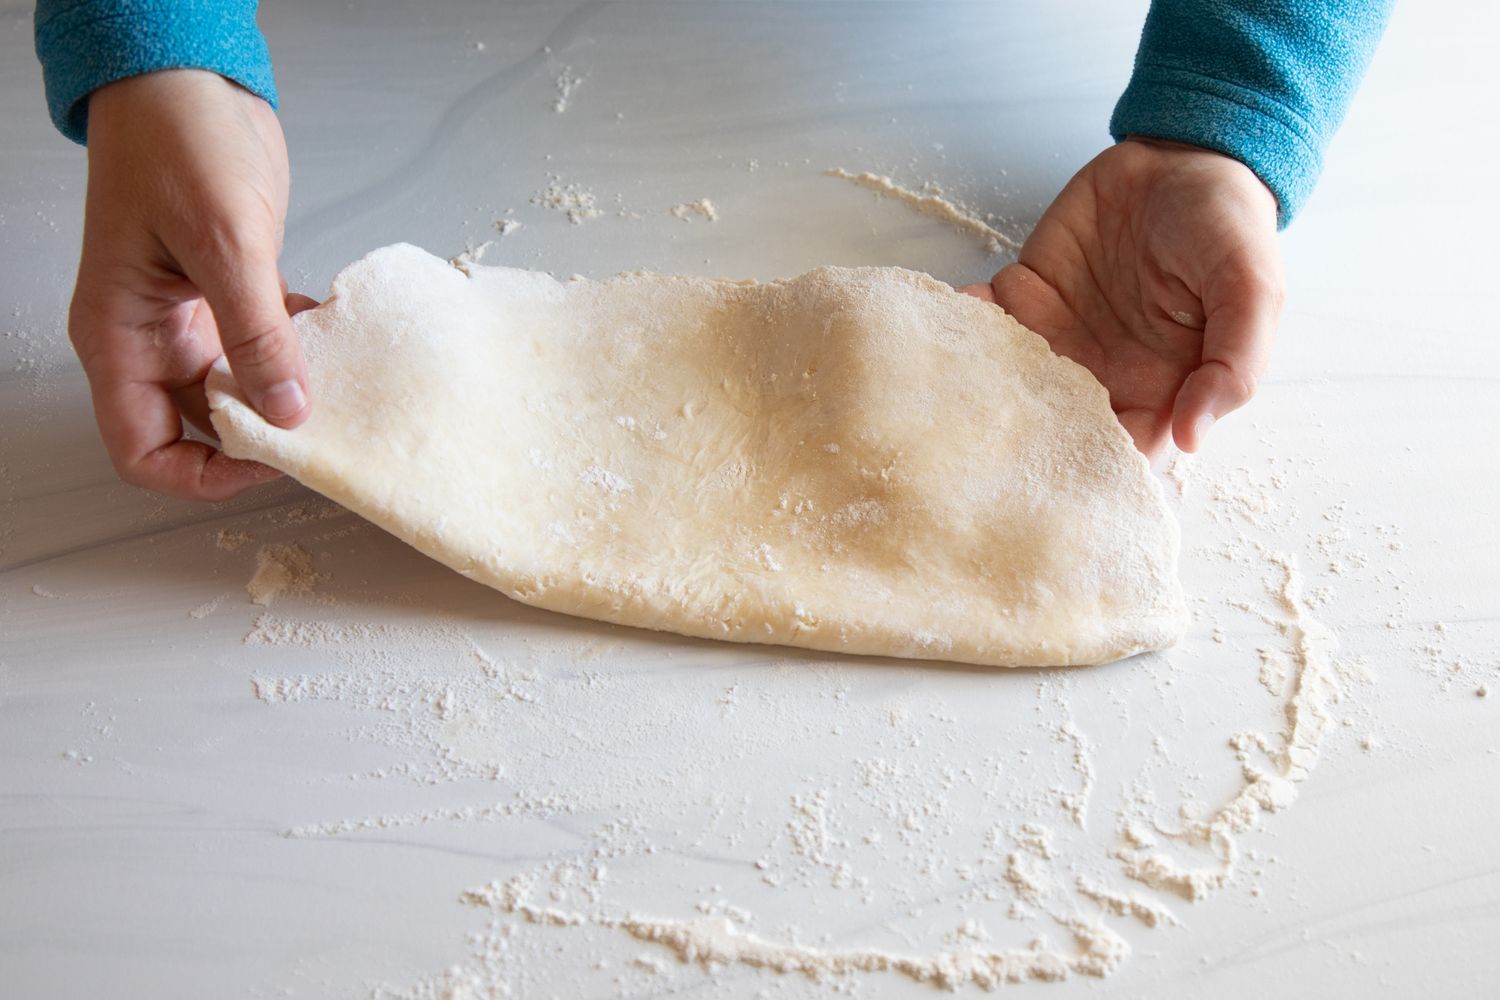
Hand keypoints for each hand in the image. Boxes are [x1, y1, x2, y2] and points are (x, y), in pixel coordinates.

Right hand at [69, 69, 313, 500]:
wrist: (187, 79)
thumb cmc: (175, 141)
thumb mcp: (222, 243)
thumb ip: (255, 334)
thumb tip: (286, 411)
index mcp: (120, 337)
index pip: (142, 448)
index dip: (200, 473)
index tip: (267, 461)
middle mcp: (152, 337)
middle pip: (198, 429)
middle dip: (257, 438)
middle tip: (320, 431)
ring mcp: (192, 317)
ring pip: (239, 389)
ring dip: (286, 394)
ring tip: (338, 389)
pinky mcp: (231, 291)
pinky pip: (266, 345)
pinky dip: (301, 349)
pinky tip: (336, 338)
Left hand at [961, 138, 1282, 459]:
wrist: (1183, 154)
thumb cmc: (1228, 225)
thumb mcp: (1253, 289)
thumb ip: (1235, 365)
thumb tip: (1191, 438)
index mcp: (1160, 390)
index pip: (1120, 453)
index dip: (1088, 471)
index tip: (1052, 479)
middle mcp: (1102, 376)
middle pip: (1050, 431)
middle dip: (1016, 441)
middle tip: (984, 441)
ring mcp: (1058, 338)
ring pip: (1007, 382)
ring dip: (977, 387)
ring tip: (952, 386)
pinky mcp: (1025, 296)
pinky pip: (984, 323)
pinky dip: (962, 326)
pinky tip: (948, 322)